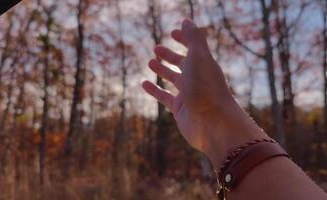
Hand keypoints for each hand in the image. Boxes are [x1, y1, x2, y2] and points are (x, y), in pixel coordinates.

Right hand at [142, 19, 267, 167]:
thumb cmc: (206, 88)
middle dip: (170, 55)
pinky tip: (144, 83)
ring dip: (162, 70)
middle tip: (156, 48)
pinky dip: (154, 89)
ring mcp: (188, 95)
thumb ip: (193, 38)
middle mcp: (197, 79)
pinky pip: (164, 96)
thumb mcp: (199, 57)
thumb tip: (186, 20)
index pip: (193, 48)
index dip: (184, 39)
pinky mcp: (179, 109)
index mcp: (204, 65)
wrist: (212, 123)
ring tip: (150, 62)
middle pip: (182, 64)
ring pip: (173, 79)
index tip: (172, 32)